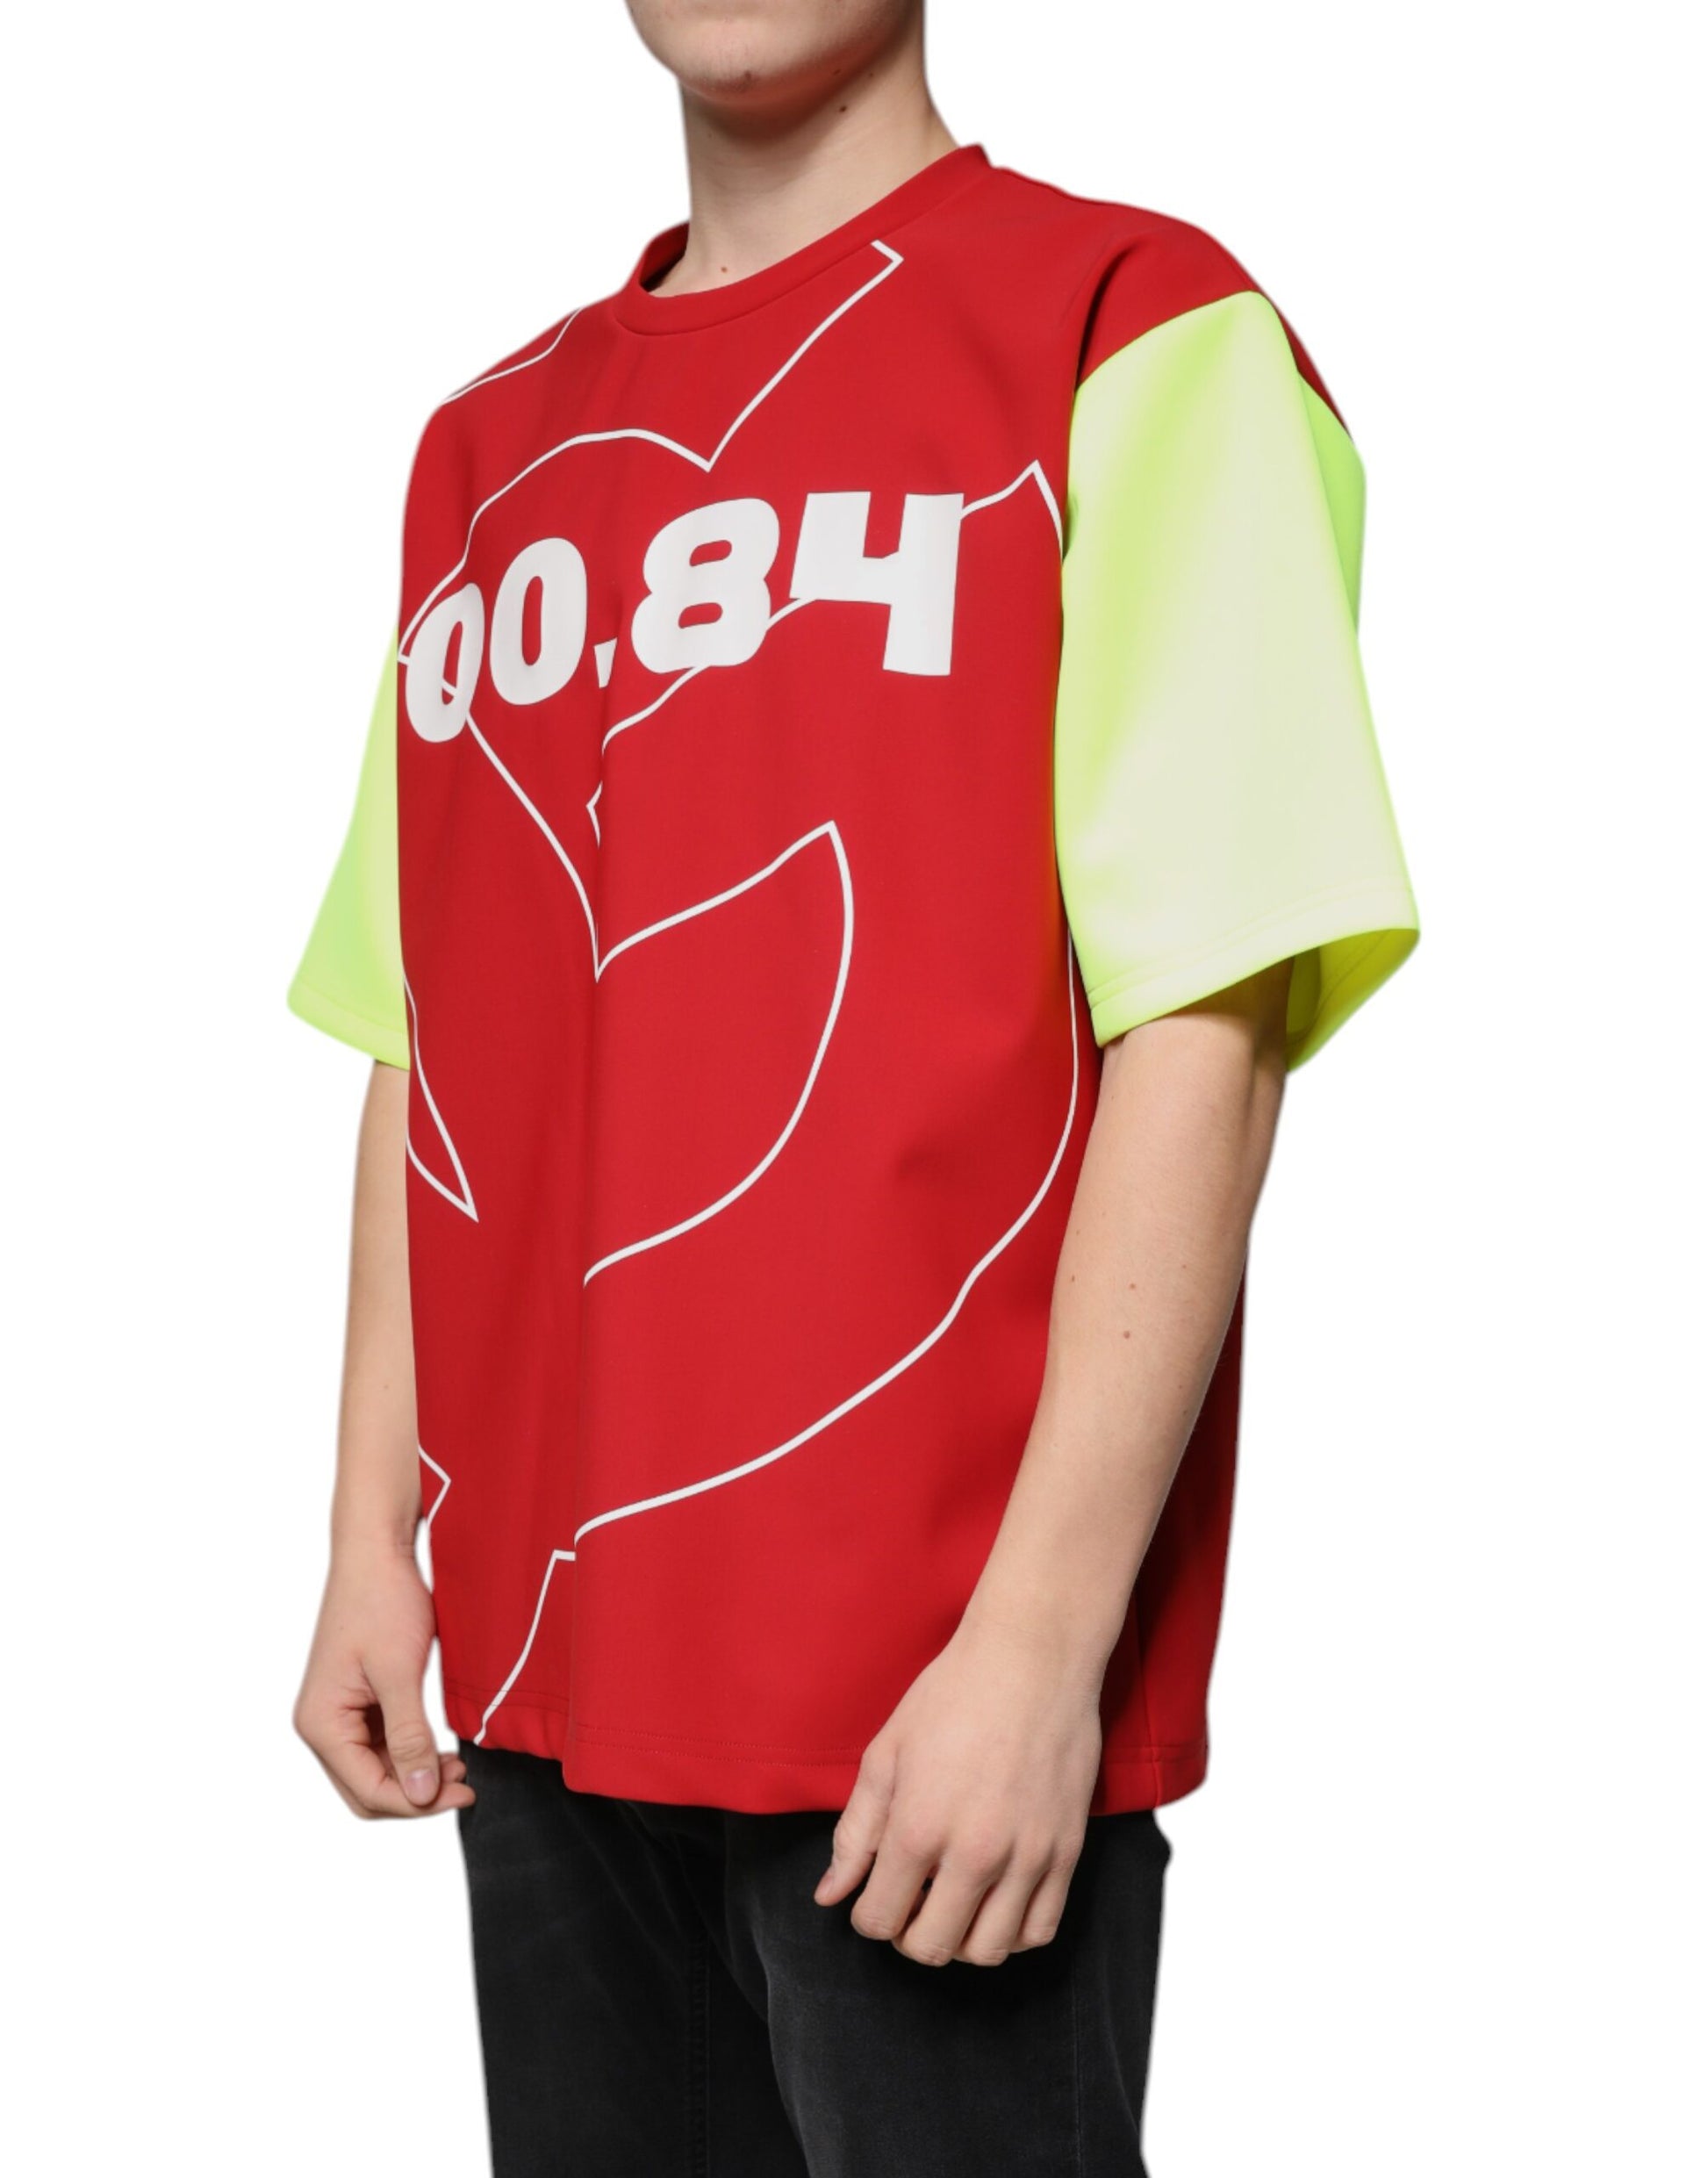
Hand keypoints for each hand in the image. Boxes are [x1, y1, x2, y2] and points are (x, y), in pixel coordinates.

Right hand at [294, 1543, 473, 1818]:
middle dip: (415, 1796)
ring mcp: (338, 1714)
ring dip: (415, 1777)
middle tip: (466, 1786)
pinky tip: (442, 1751)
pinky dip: (411, 1754)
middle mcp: (322, 1725)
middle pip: (367, 1789)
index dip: (417, 1803)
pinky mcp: (358, 1701)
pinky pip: (382, 1746)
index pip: (367, 1790)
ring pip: (375, 1771)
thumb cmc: (382, 1601)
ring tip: (460, 1769)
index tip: (465, 1793)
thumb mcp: (399, 1673)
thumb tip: (422, 1795)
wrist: (377, 1551)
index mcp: (321, 1723)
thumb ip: (409, 1738)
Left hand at [815, 1612, 1103, 1966]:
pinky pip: (1039, 1931)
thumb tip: (831, 1894)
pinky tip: (994, 1902)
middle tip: (910, 1902)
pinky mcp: (1067, 1852)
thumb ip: (856, 1832)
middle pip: (930, 1947)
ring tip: (951, 1902)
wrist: (1033, 1659)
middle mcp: (974, 1854)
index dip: (867, 1916)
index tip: (875, 1896)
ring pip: (987, 1951)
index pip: (878, 1920)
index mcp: (918, 1829)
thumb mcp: (887, 1754)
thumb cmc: (953, 1695)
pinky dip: (1011, 1934)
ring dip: (959, 1940)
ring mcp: (1027, 1857)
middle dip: (907, 1935)